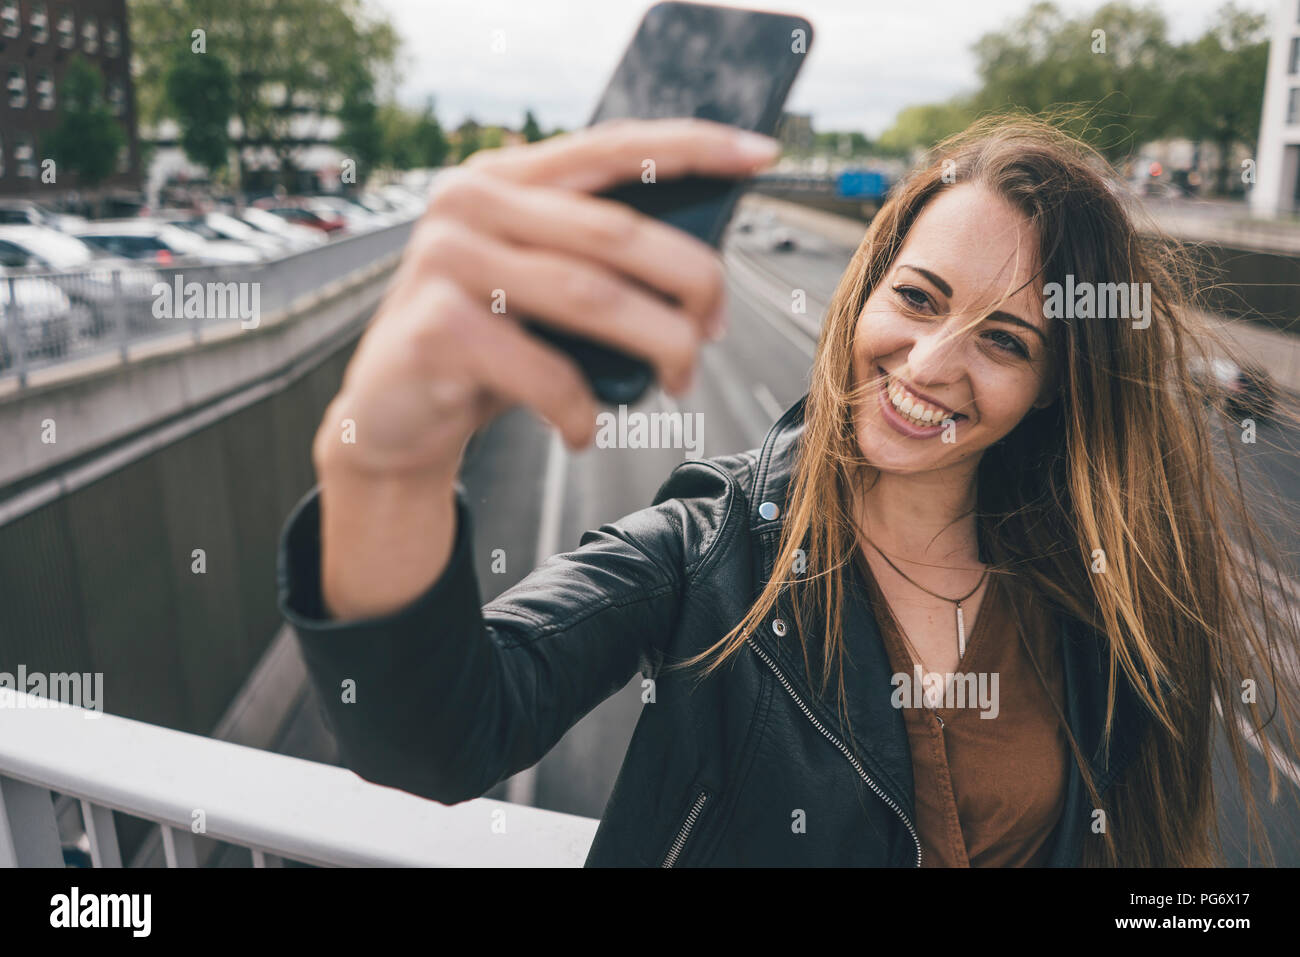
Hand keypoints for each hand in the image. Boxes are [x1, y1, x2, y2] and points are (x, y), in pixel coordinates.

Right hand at [311, 117, 780, 617]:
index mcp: (502, 175)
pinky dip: (583, 409)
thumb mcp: (536, 285)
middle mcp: (469, 201)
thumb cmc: (483, 346)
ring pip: (594, 297)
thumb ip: (591, 257)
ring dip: (659, 344)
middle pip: (618, 231)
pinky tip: (586, 429)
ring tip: (679, 379)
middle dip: (691, 283)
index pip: (610, 147)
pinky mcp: (436, 326)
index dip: (692, 147)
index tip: (758, 154)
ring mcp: (446, 259)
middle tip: (716, 329)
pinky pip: (546, 371)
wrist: (390, 417)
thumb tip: (703, 272)